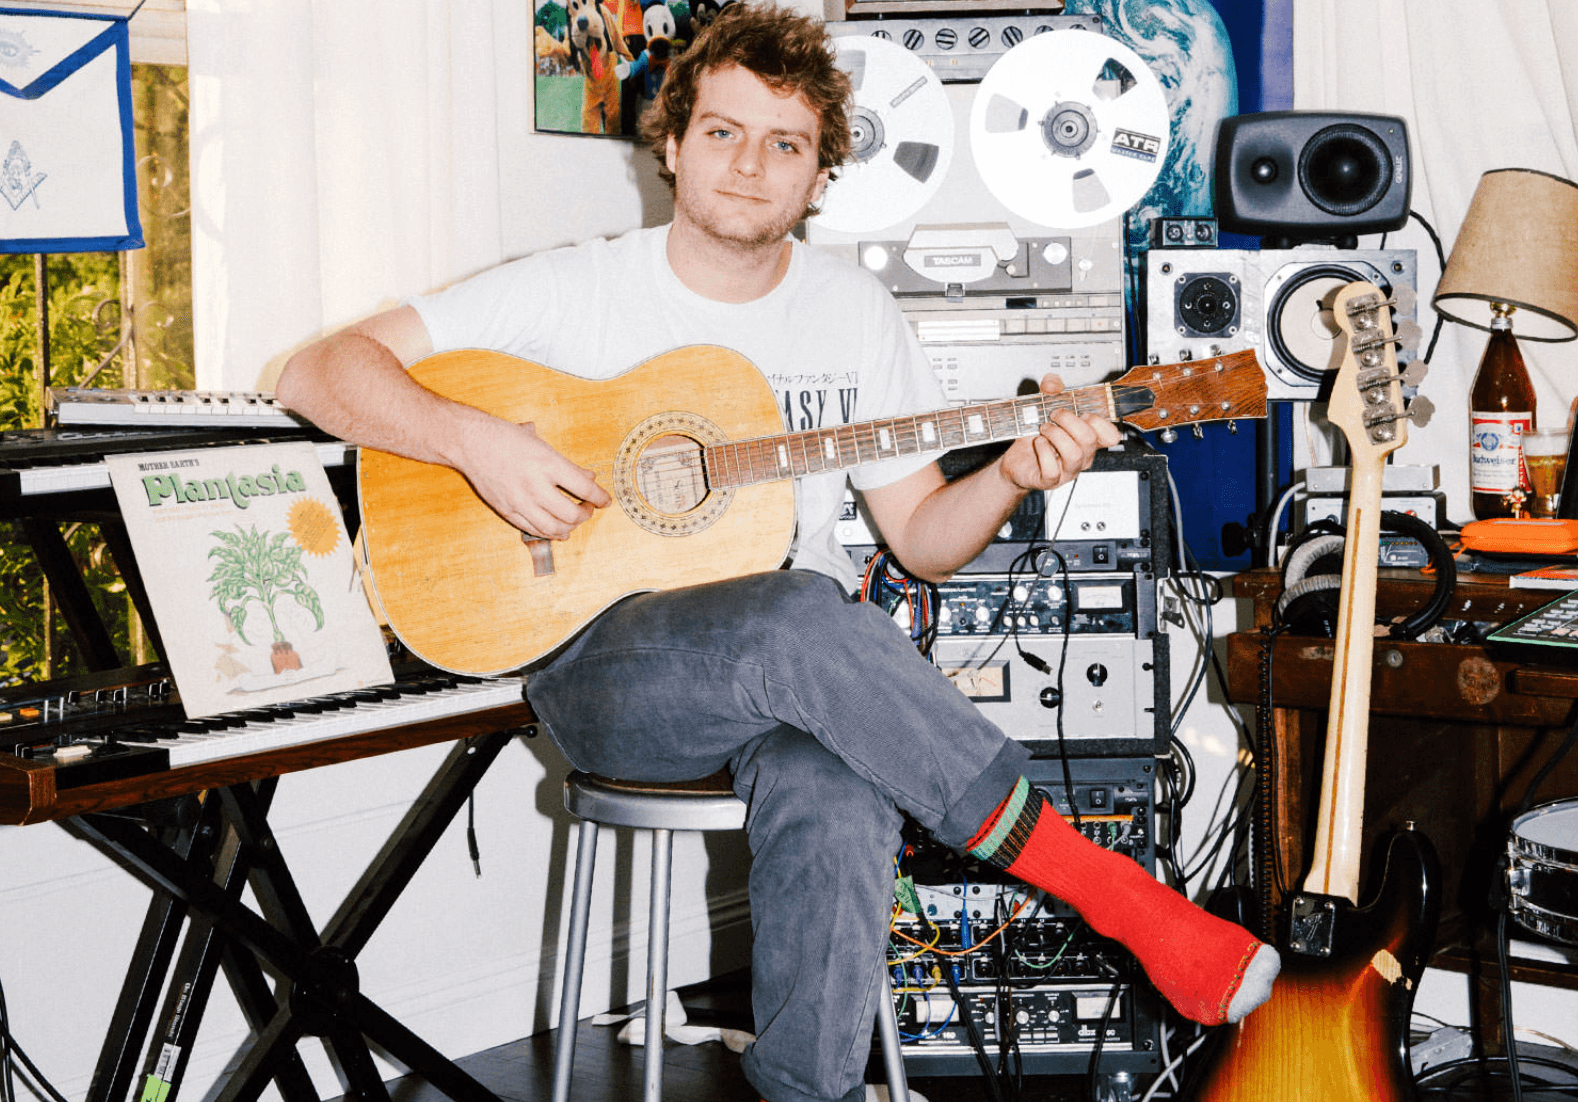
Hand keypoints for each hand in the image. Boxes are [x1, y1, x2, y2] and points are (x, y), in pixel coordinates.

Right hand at [455, 417, 610, 539]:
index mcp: (548, 464)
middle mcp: (535, 485)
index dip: (600, 498)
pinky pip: (533, 529)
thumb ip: (568, 465)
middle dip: (586, 514)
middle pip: (571, 514)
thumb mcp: (542, 445)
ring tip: (574, 521)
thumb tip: (590, 478)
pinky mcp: (507, 510)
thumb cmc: (507, 438)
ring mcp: (520, 501)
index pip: (584, 488)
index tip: (606, 501)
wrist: (472, 443)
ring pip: (553, 527)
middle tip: (588, 509)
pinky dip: (549, 533)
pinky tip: (557, 530)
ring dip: (570, 527)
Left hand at [999, 374, 1121, 491]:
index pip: (1111, 436)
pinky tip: (1038, 443)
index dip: (1099, 421)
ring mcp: (1068, 470)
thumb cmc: (1036, 437)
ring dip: (1056, 436)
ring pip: (1074, 454)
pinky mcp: (1050, 480)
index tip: (1081, 412)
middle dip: (1069, 420)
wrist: (1017, 462)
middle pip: (1089, 439)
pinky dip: (1044, 452)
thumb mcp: (1043, 409)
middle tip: (1053, 415)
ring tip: (1044, 429)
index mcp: (1086, 440)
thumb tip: (1053, 381)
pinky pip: (1053, 470)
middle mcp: (1082, 456)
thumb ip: (1050, 392)